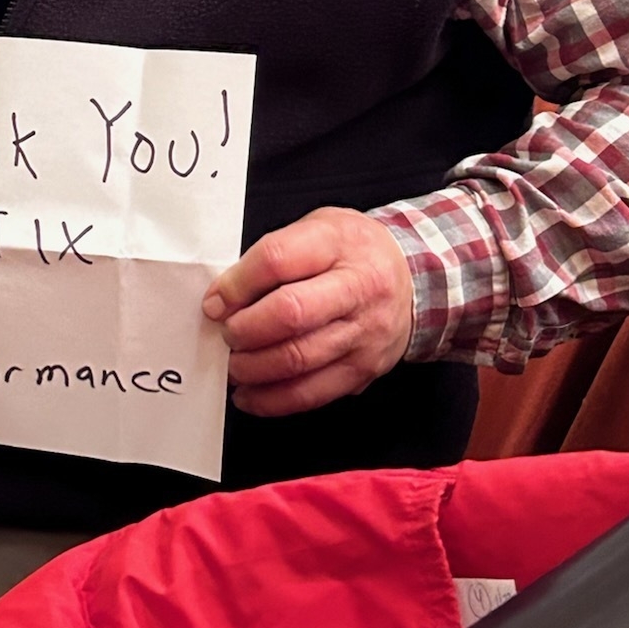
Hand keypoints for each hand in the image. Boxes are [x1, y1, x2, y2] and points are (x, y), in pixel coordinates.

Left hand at [202, 208, 413, 415]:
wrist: (414, 279)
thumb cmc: (354, 251)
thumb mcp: (319, 227)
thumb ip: (275, 253)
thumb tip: (225, 295)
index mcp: (339, 243)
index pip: (278, 260)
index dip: (237, 284)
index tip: (215, 301)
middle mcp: (357, 289)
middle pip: (290, 313)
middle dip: (244, 329)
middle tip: (226, 333)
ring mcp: (363, 334)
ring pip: (298, 359)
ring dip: (253, 368)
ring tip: (233, 365)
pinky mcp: (362, 370)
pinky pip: (312, 394)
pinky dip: (272, 400)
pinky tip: (249, 394)